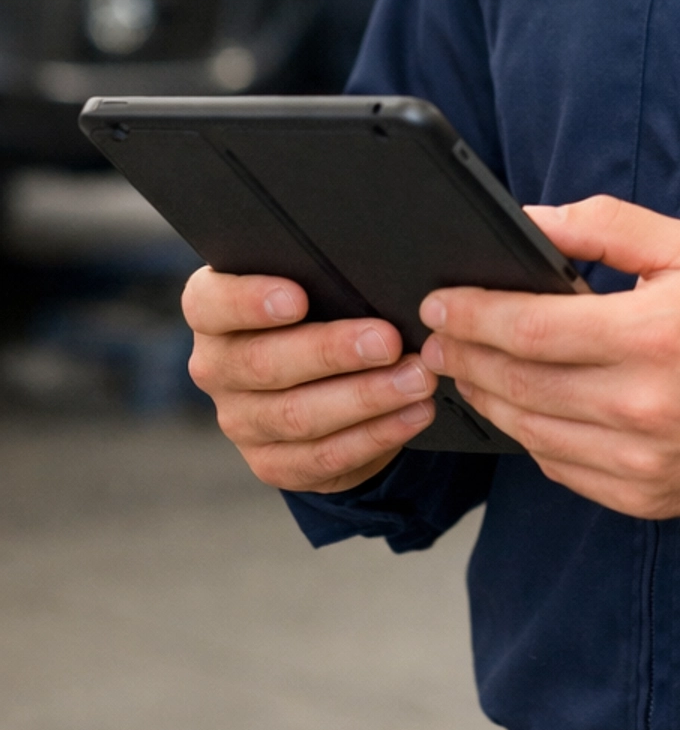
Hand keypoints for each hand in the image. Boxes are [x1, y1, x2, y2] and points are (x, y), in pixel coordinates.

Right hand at [183, 267, 438, 492]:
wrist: (320, 378)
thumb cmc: (320, 308)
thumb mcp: (313, 284)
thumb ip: (323, 274)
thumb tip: (377, 266)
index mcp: (213, 313)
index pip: (211, 305)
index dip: (249, 302)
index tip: (298, 298)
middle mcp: (217, 368)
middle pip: (264, 363)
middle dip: (332, 352)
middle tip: (388, 341)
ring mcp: (241, 421)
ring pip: (297, 415)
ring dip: (365, 397)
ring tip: (417, 378)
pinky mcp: (272, 463)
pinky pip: (323, 456)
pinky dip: (375, 435)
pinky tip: (413, 414)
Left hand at [420, 197, 679, 518]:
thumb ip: (604, 226)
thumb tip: (529, 219)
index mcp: (654, 333)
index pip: (532, 328)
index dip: (473, 315)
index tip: (441, 302)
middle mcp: (644, 404)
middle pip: (519, 383)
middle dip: (463, 357)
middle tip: (435, 338)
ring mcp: (642, 459)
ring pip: (530, 432)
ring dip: (486, 398)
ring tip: (463, 371)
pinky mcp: (644, 496)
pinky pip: (562, 469)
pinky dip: (530, 437)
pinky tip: (520, 409)